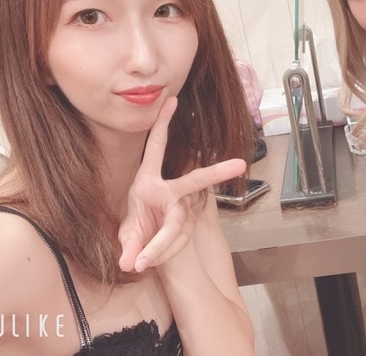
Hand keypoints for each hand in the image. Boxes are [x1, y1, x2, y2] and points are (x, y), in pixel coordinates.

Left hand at [118, 97, 245, 271]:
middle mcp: (170, 191)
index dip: (163, 124)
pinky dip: (163, 254)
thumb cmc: (135, 230)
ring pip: (177, 227)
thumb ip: (129, 244)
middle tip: (238, 166)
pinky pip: (177, 242)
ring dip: (160, 246)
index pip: (157, 148)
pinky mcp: (188, 225)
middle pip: (195, 182)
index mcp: (148, 181)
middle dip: (217, 172)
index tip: (173, 101)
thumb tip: (129, 262)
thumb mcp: (126, 232)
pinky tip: (150, 264)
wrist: (148, 249)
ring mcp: (182, 208)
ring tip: (142, 263)